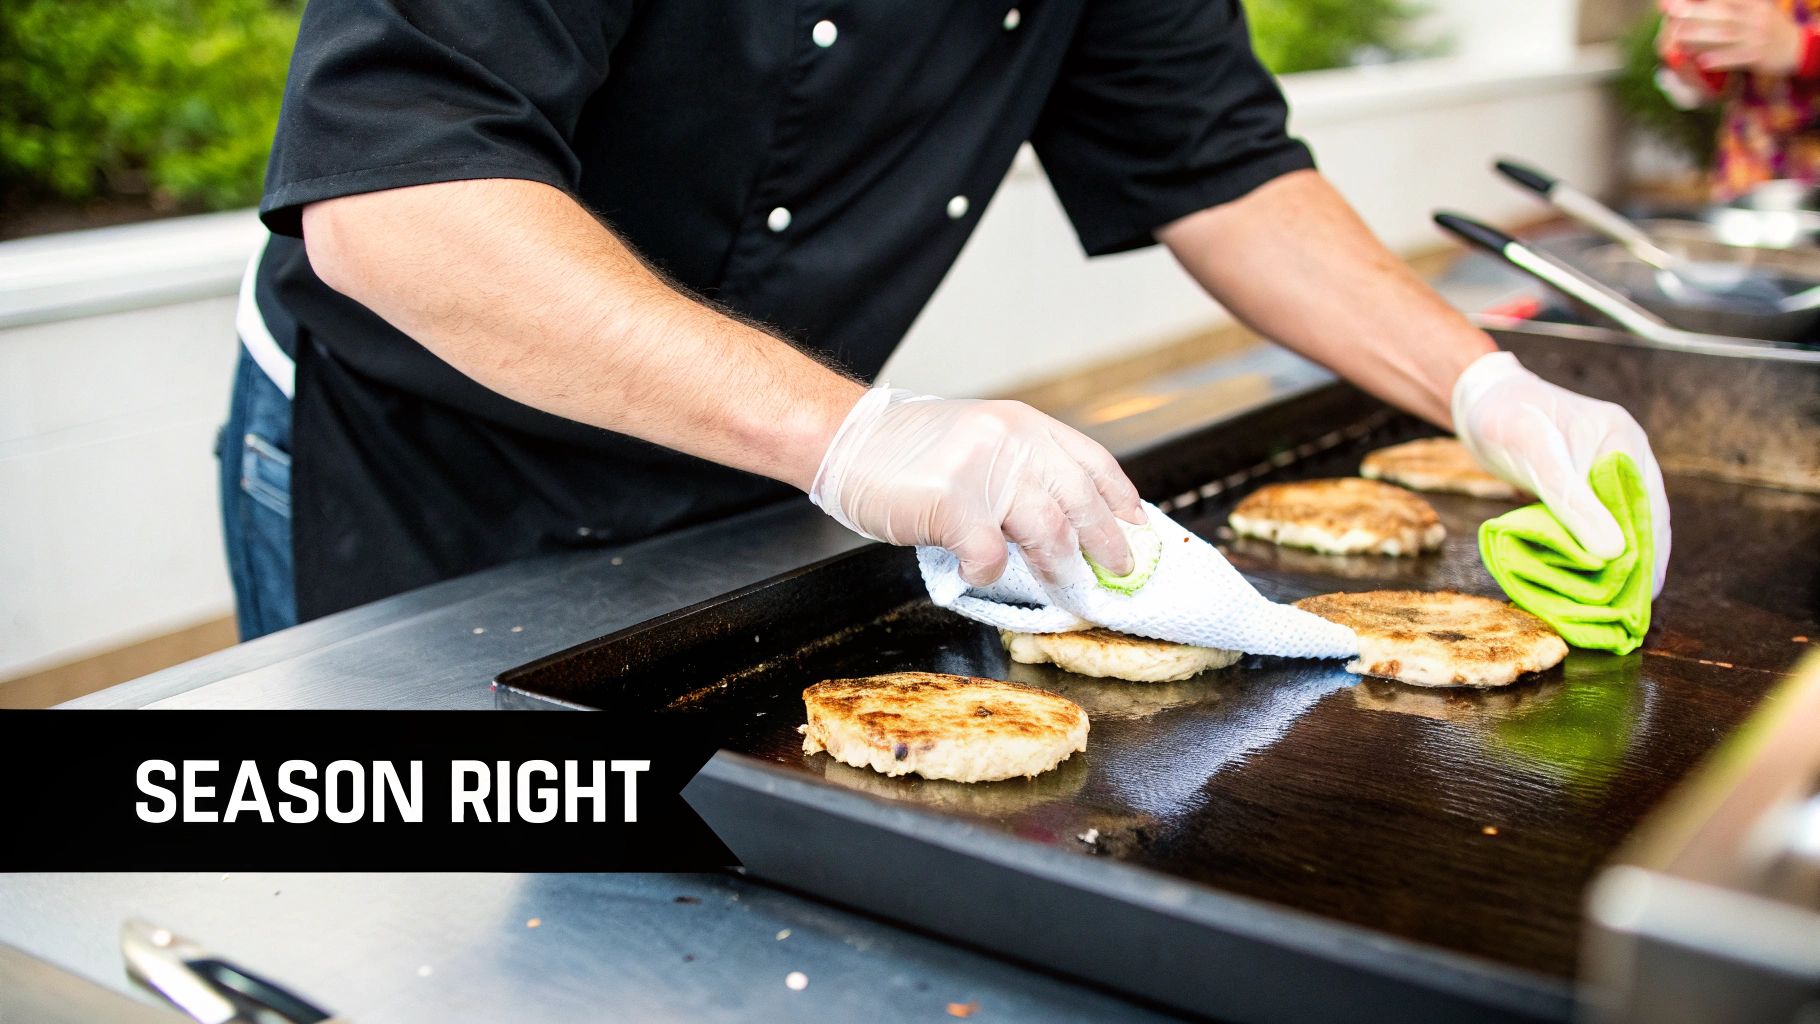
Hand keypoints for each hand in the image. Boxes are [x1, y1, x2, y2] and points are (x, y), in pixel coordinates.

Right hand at [811, 388, 1143, 585]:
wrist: (844, 439)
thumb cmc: (905, 449)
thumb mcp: (978, 440)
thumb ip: (1019, 469)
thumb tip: (1065, 522)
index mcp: (1023, 425)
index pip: (1091, 462)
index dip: (1120, 499)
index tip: (1138, 527)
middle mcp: (1011, 442)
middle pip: (1080, 500)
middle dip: (1106, 543)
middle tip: (1118, 573)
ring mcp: (982, 471)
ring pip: (1048, 531)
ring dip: (1060, 568)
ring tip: (1068, 590)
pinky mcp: (952, 503)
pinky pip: (990, 555)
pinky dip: (989, 573)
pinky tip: (980, 574)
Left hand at [1452, 352, 1670, 595]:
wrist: (1477, 401)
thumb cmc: (1507, 419)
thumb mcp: (1541, 459)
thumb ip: (1575, 503)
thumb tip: (1614, 553)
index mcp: (1624, 442)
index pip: (1649, 505)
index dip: (1651, 549)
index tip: (1648, 590)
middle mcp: (1621, 456)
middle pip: (1640, 516)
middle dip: (1638, 560)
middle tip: (1634, 607)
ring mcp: (1600, 469)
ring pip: (1618, 521)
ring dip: (1617, 558)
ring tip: (1616, 601)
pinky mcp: (1578, 483)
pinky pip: (1593, 520)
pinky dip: (1592, 547)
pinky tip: (1590, 576)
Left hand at [1662, 0, 1802, 74]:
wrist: (1797, 47)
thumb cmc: (1768, 26)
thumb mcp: (1756, 8)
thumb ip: (1734, 4)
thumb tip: (1706, 3)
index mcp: (1753, 4)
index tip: (1678, 0)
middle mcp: (1756, 18)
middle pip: (1722, 14)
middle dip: (1696, 13)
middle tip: (1673, 12)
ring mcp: (1757, 38)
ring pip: (1726, 36)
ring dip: (1700, 37)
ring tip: (1678, 36)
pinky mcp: (1758, 57)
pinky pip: (1736, 58)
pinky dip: (1719, 59)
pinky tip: (1701, 61)